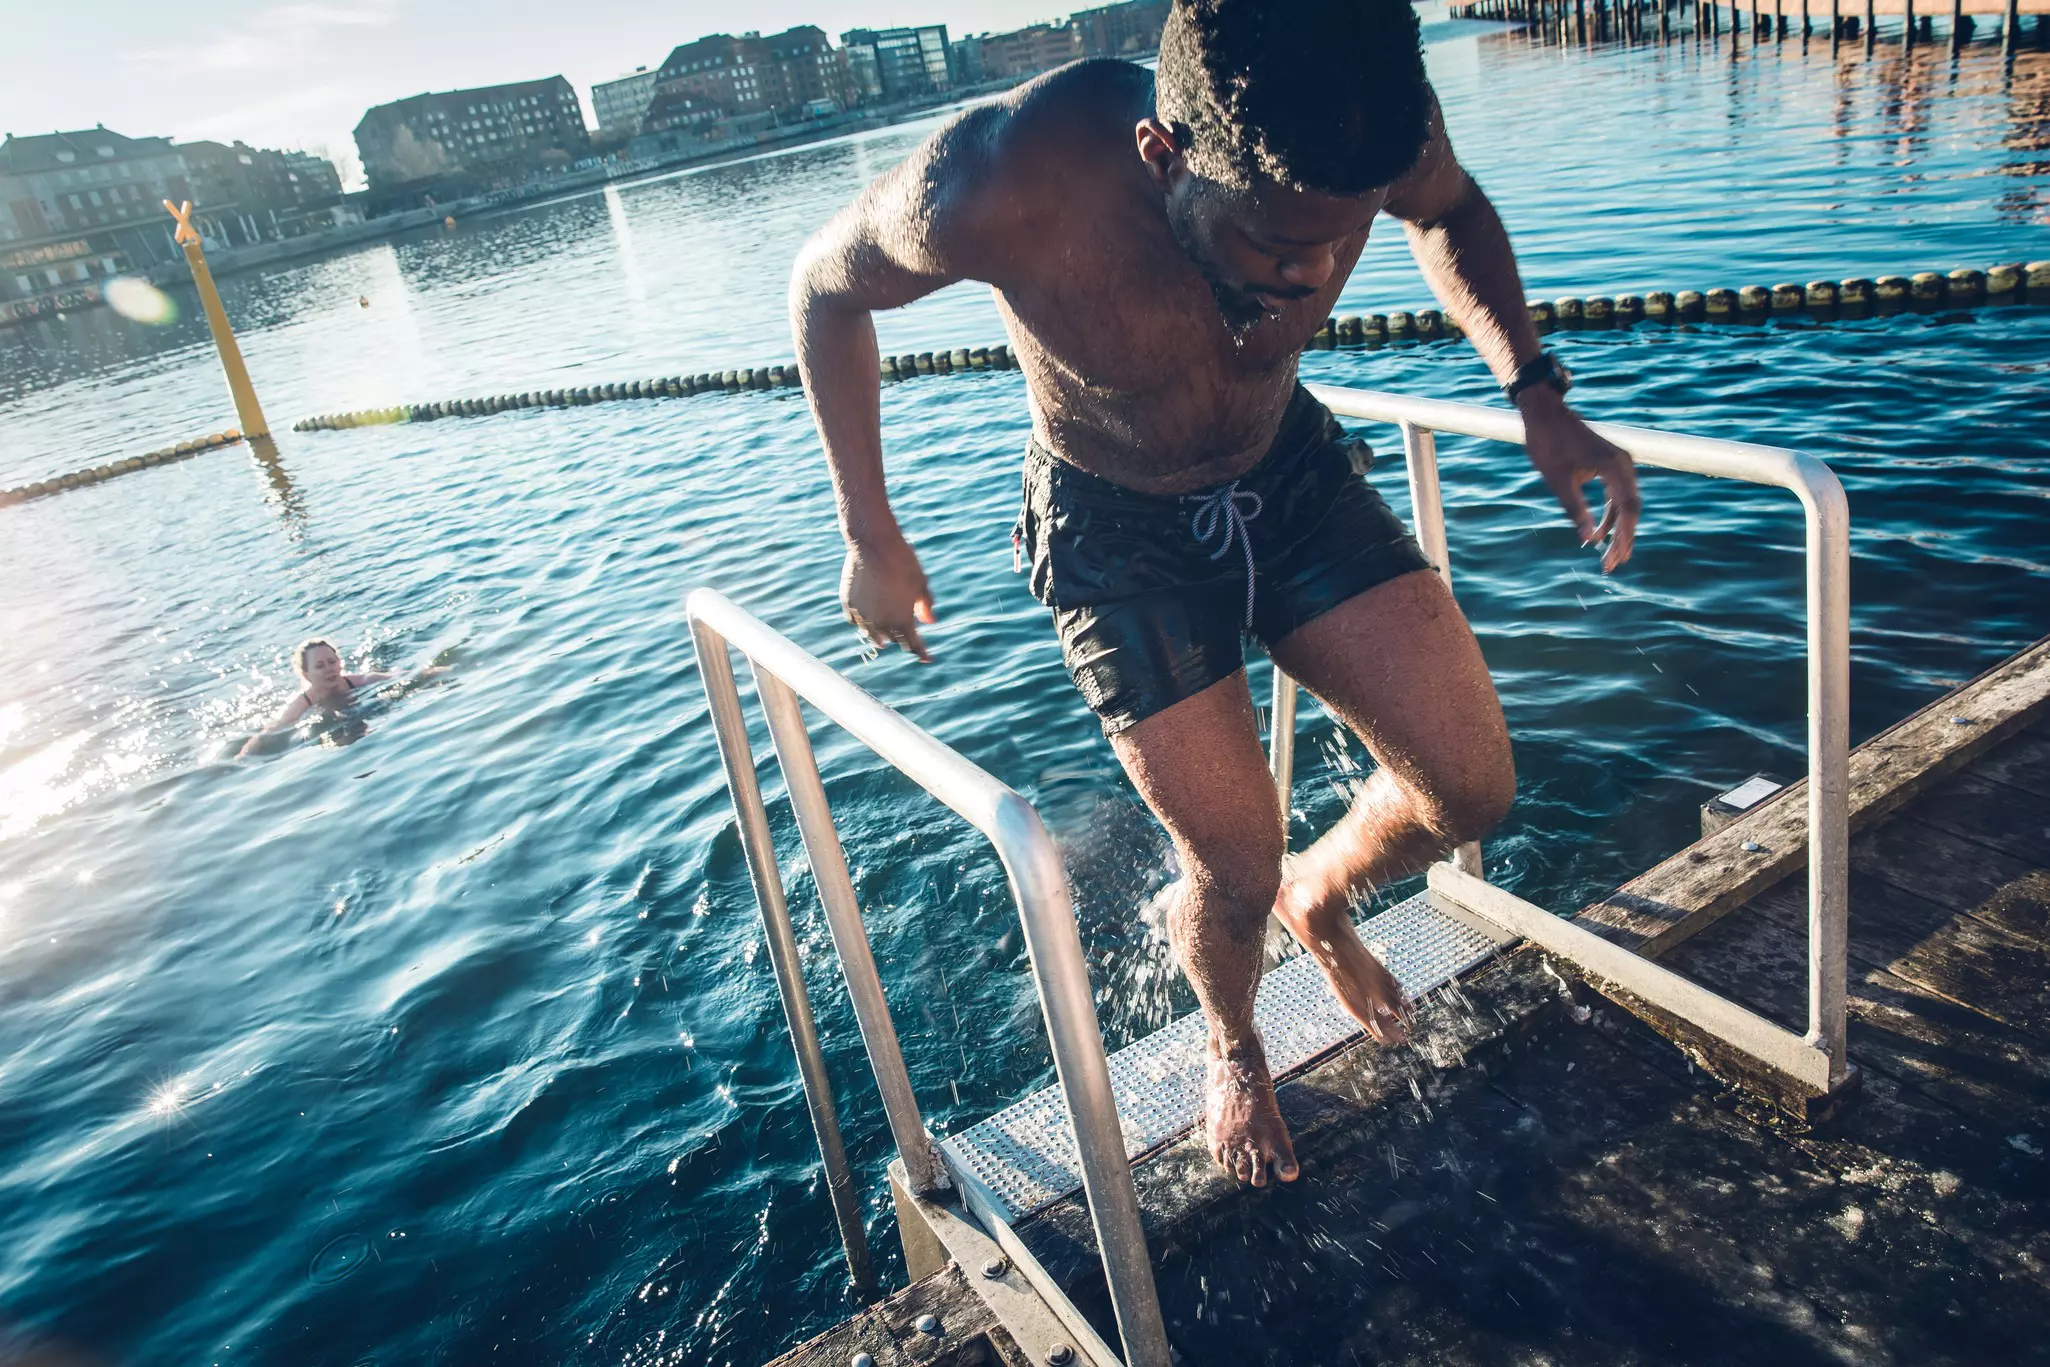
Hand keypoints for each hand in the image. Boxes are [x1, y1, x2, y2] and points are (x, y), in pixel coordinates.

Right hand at [842, 530, 937, 661]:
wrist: (874, 545)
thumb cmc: (903, 562)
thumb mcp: (921, 584)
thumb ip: (925, 606)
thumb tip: (930, 622)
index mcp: (902, 621)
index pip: (913, 645)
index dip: (922, 653)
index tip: (928, 659)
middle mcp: (881, 623)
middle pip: (893, 639)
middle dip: (902, 639)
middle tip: (908, 638)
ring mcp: (862, 615)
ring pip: (872, 634)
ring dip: (880, 636)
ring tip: (883, 640)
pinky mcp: (848, 605)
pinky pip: (855, 621)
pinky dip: (862, 623)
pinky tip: (865, 622)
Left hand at [1519, 392, 1640, 571]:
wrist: (1543, 413)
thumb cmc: (1548, 443)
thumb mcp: (1558, 481)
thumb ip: (1575, 509)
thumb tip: (1588, 540)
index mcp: (1616, 466)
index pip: (1627, 509)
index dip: (1622, 538)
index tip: (1614, 560)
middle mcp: (1624, 464)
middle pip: (1631, 509)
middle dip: (1622, 539)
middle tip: (1612, 565)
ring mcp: (1618, 464)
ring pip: (1625, 504)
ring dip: (1616, 530)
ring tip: (1607, 556)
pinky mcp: (1609, 465)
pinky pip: (1616, 495)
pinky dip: (1609, 515)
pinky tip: (1598, 534)